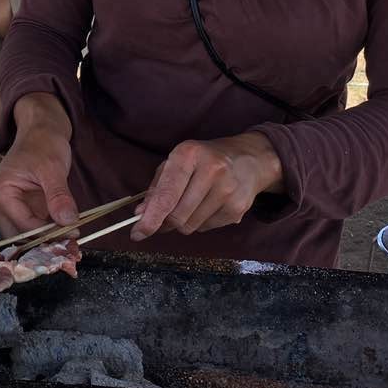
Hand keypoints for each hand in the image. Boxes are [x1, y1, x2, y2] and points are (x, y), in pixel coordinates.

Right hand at [0, 126, 76, 237]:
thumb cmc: (42, 142)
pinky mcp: (22, 208)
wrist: (42, 130)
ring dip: (47, 239)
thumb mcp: (52, 168)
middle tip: (71, 243)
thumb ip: (58, 196)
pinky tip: (65, 232)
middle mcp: (0, 203)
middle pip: (20, 235)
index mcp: (0, 192)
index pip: (23, 225)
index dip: (48, 234)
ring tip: (70, 239)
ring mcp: (10, 207)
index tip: (72, 235)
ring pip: (27, 234)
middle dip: (45, 242)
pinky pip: (34, 226)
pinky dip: (48, 231)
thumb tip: (68, 221)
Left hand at [131, 133, 283, 240]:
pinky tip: (208, 205)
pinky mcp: (238, 207)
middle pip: (177, 216)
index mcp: (189, 154)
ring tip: (190, 205)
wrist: (249, 159)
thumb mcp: (178, 162)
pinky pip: (206, 228)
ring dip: (183, 223)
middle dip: (165, 222)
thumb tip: (141, 214)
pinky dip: (200, 222)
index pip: (166, 196)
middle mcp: (211, 170)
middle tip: (163, 219)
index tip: (137, 233)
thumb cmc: (205, 160)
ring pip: (190, 226)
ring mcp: (227, 190)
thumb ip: (157, 188)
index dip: (150, 219)